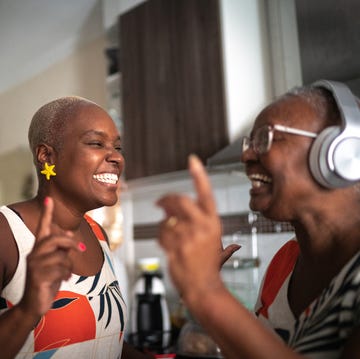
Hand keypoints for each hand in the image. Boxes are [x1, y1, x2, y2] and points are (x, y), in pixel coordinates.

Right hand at [18, 197, 81, 322]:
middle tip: (81, 249)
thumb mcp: (58, 263)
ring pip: (61, 256)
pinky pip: (61, 269)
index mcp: (39, 249)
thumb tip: (71, 234)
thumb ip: (63, 249)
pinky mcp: (37, 277)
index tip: (49, 199)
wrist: (35, 305)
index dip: (47, 213)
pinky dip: (67, 274)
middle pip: (55, 239)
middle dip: (71, 242)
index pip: (42, 228)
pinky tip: (64, 280)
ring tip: (66, 273)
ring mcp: (34, 266)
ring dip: (69, 265)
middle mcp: (34, 254)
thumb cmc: (48, 281)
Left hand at [157, 155, 239, 298]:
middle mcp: (201, 226)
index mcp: (213, 222)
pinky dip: (160, 235)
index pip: (206, 193)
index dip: (199, 175)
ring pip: (167, 218)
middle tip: (161, 201)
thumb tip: (235, 246)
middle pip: (180, 200)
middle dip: (167, 198)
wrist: (202, 288)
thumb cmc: (210, 268)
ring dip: (163, 222)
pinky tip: (167, 242)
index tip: (193, 160)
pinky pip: (160, 232)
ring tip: (168, 231)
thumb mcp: (219, 249)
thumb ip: (225, 243)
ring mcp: (187, 236)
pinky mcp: (174, 246)